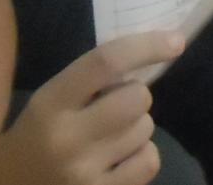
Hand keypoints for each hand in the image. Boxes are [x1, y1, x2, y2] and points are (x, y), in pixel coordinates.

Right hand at [0, 31, 183, 184]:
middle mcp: (68, 140)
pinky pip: (149, 161)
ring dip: (136, 127)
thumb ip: (91, 79)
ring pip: (145, 130)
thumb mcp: (51, 99)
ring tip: (109, 136)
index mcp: (51, 104)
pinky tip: (118, 158)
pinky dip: (141, 155)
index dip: (147, 47)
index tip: (175, 41)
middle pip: (137, 99)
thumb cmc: (37, 135)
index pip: (106, 63)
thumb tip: (153, 52)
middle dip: (135, 96)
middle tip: (116, 105)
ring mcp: (85, 174)